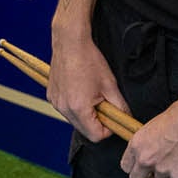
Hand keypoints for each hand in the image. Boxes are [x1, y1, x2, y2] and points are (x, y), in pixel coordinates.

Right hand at [47, 25, 128, 141]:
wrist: (70, 41)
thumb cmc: (89, 60)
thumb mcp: (110, 84)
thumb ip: (120, 106)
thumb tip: (125, 118)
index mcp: (79, 108)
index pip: (95, 136)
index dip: (108, 129)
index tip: (112, 116)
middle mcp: (64, 108)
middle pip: (84, 130)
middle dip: (96, 122)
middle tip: (104, 103)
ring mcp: (56, 102)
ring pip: (75, 120)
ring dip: (85, 114)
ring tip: (91, 94)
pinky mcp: (51, 96)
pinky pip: (66, 109)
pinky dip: (75, 106)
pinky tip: (80, 89)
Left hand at [120, 100, 177, 177]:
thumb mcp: (155, 125)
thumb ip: (148, 142)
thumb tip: (150, 151)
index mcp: (137, 144)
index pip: (126, 166)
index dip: (135, 167)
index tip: (143, 166)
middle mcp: (145, 159)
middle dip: (147, 177)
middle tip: (159, 170)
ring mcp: (162, 169)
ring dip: (168, 175)